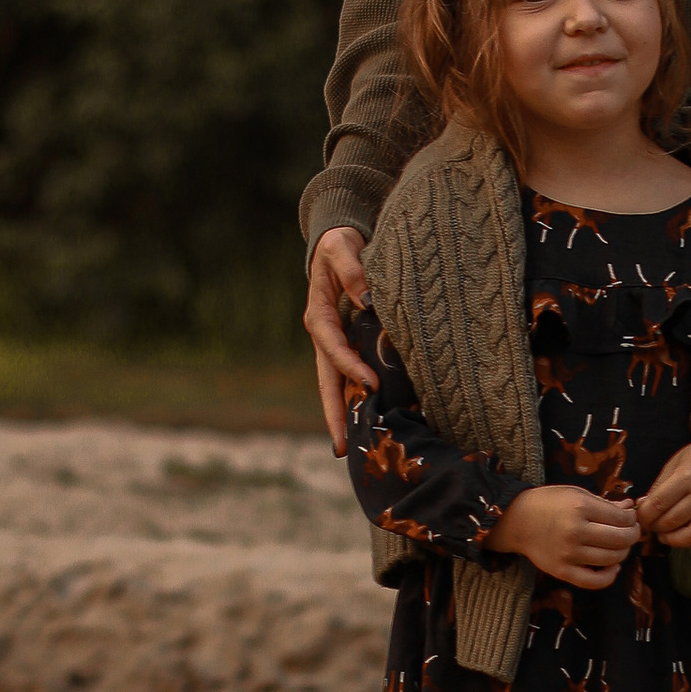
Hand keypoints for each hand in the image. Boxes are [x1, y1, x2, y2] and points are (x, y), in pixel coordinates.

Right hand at [304, 227, 375, 453]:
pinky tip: (366, 421)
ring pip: (335, 385)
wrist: (337, 243)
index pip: (333, 348)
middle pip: (326, 381)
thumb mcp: (343, 247)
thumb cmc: (340, 243)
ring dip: (342, 415)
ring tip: (350, 448)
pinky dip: (355, 399)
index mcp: (318, 315)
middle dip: (333, 414)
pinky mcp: (347, 345)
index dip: (350, 367)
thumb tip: (367, 299)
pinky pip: (348, 377)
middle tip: (340, 447)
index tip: (371, 384)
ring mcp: (333, 344)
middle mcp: (322, 336)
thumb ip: (353, 269)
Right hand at [486, 483, 643, 589]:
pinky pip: (594, 581)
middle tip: (631, 531)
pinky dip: (609, 576)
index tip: (630, 517)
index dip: (632, 518)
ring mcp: (568, 554)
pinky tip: (612, 567)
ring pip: (612, 559)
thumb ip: (604, 503)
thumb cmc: (548, 503)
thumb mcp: (576, 494)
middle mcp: (575, 531)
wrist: (517, 520)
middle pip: (621, 539)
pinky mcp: (562, 571)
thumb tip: (630, 507)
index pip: (621, 518)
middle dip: (633, 535)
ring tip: (620, 546)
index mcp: (580, 507)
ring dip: (623, 553)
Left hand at [637, 430, 690, 570]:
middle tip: (652, 527)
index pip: (658, 505)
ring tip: (666, 537)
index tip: (641, 518)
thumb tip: (641, 508)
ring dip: (675, 541)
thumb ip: (659, 487)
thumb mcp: (676, 463)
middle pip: (673, 521)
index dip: (644, 516)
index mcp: (688, 477)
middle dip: (656, 528)